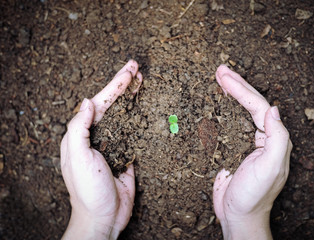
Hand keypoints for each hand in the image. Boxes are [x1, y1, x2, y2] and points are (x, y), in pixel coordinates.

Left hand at [61, 60, 142, 239]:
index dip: (115, 85)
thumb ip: (79, 129)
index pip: (100, 103)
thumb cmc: (87, 191)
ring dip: (134, 98)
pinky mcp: (127, 154)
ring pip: (126, 115)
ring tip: (143, 82)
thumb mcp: (77, 158)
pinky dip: (142, 119)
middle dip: (125, 85)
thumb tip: (88, 102)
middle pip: (114, 105)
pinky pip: (136, 132)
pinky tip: (148, 109)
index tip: (129, 71)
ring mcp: (115, 144)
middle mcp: (99, 136)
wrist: (104, 218)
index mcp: (83, 135)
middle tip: (137, 67)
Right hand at [213, 65, 291, 239]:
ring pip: (238, 111)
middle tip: (219, 70)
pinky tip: (213, 103)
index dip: (241, 89)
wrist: (238, 216)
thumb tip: (274, 109)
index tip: (223, 76)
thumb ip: (277, 138)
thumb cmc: (254, 196)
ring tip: (217, 79)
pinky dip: (220, 110)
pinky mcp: (230, 148)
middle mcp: (261, 137)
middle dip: (235, 85)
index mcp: (272, 138)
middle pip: (249, 104)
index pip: (257, 106)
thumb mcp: (271, 168)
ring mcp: (245, 141)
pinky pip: (226, 123)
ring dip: (228, 94)